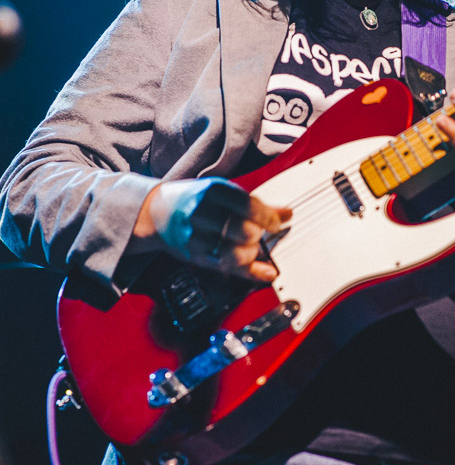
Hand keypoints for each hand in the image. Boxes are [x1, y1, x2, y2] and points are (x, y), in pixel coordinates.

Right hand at [131, 177, 291, 281]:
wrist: (156, 212)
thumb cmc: (197, 200)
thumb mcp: (223, 194)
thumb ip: (256, 204)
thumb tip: (288, 213)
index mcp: (213, 192)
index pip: (247, 206)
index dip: (268, 217)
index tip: (278, 223)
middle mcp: (202, 214)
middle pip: (242, 231)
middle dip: (257, 235)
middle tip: (259, 234)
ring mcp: (196, 237)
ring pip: (234, 254)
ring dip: (252, 254)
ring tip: (253, 248)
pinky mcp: (195, 256)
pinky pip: (228, 268)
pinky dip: (252, 272)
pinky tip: (266, 273)